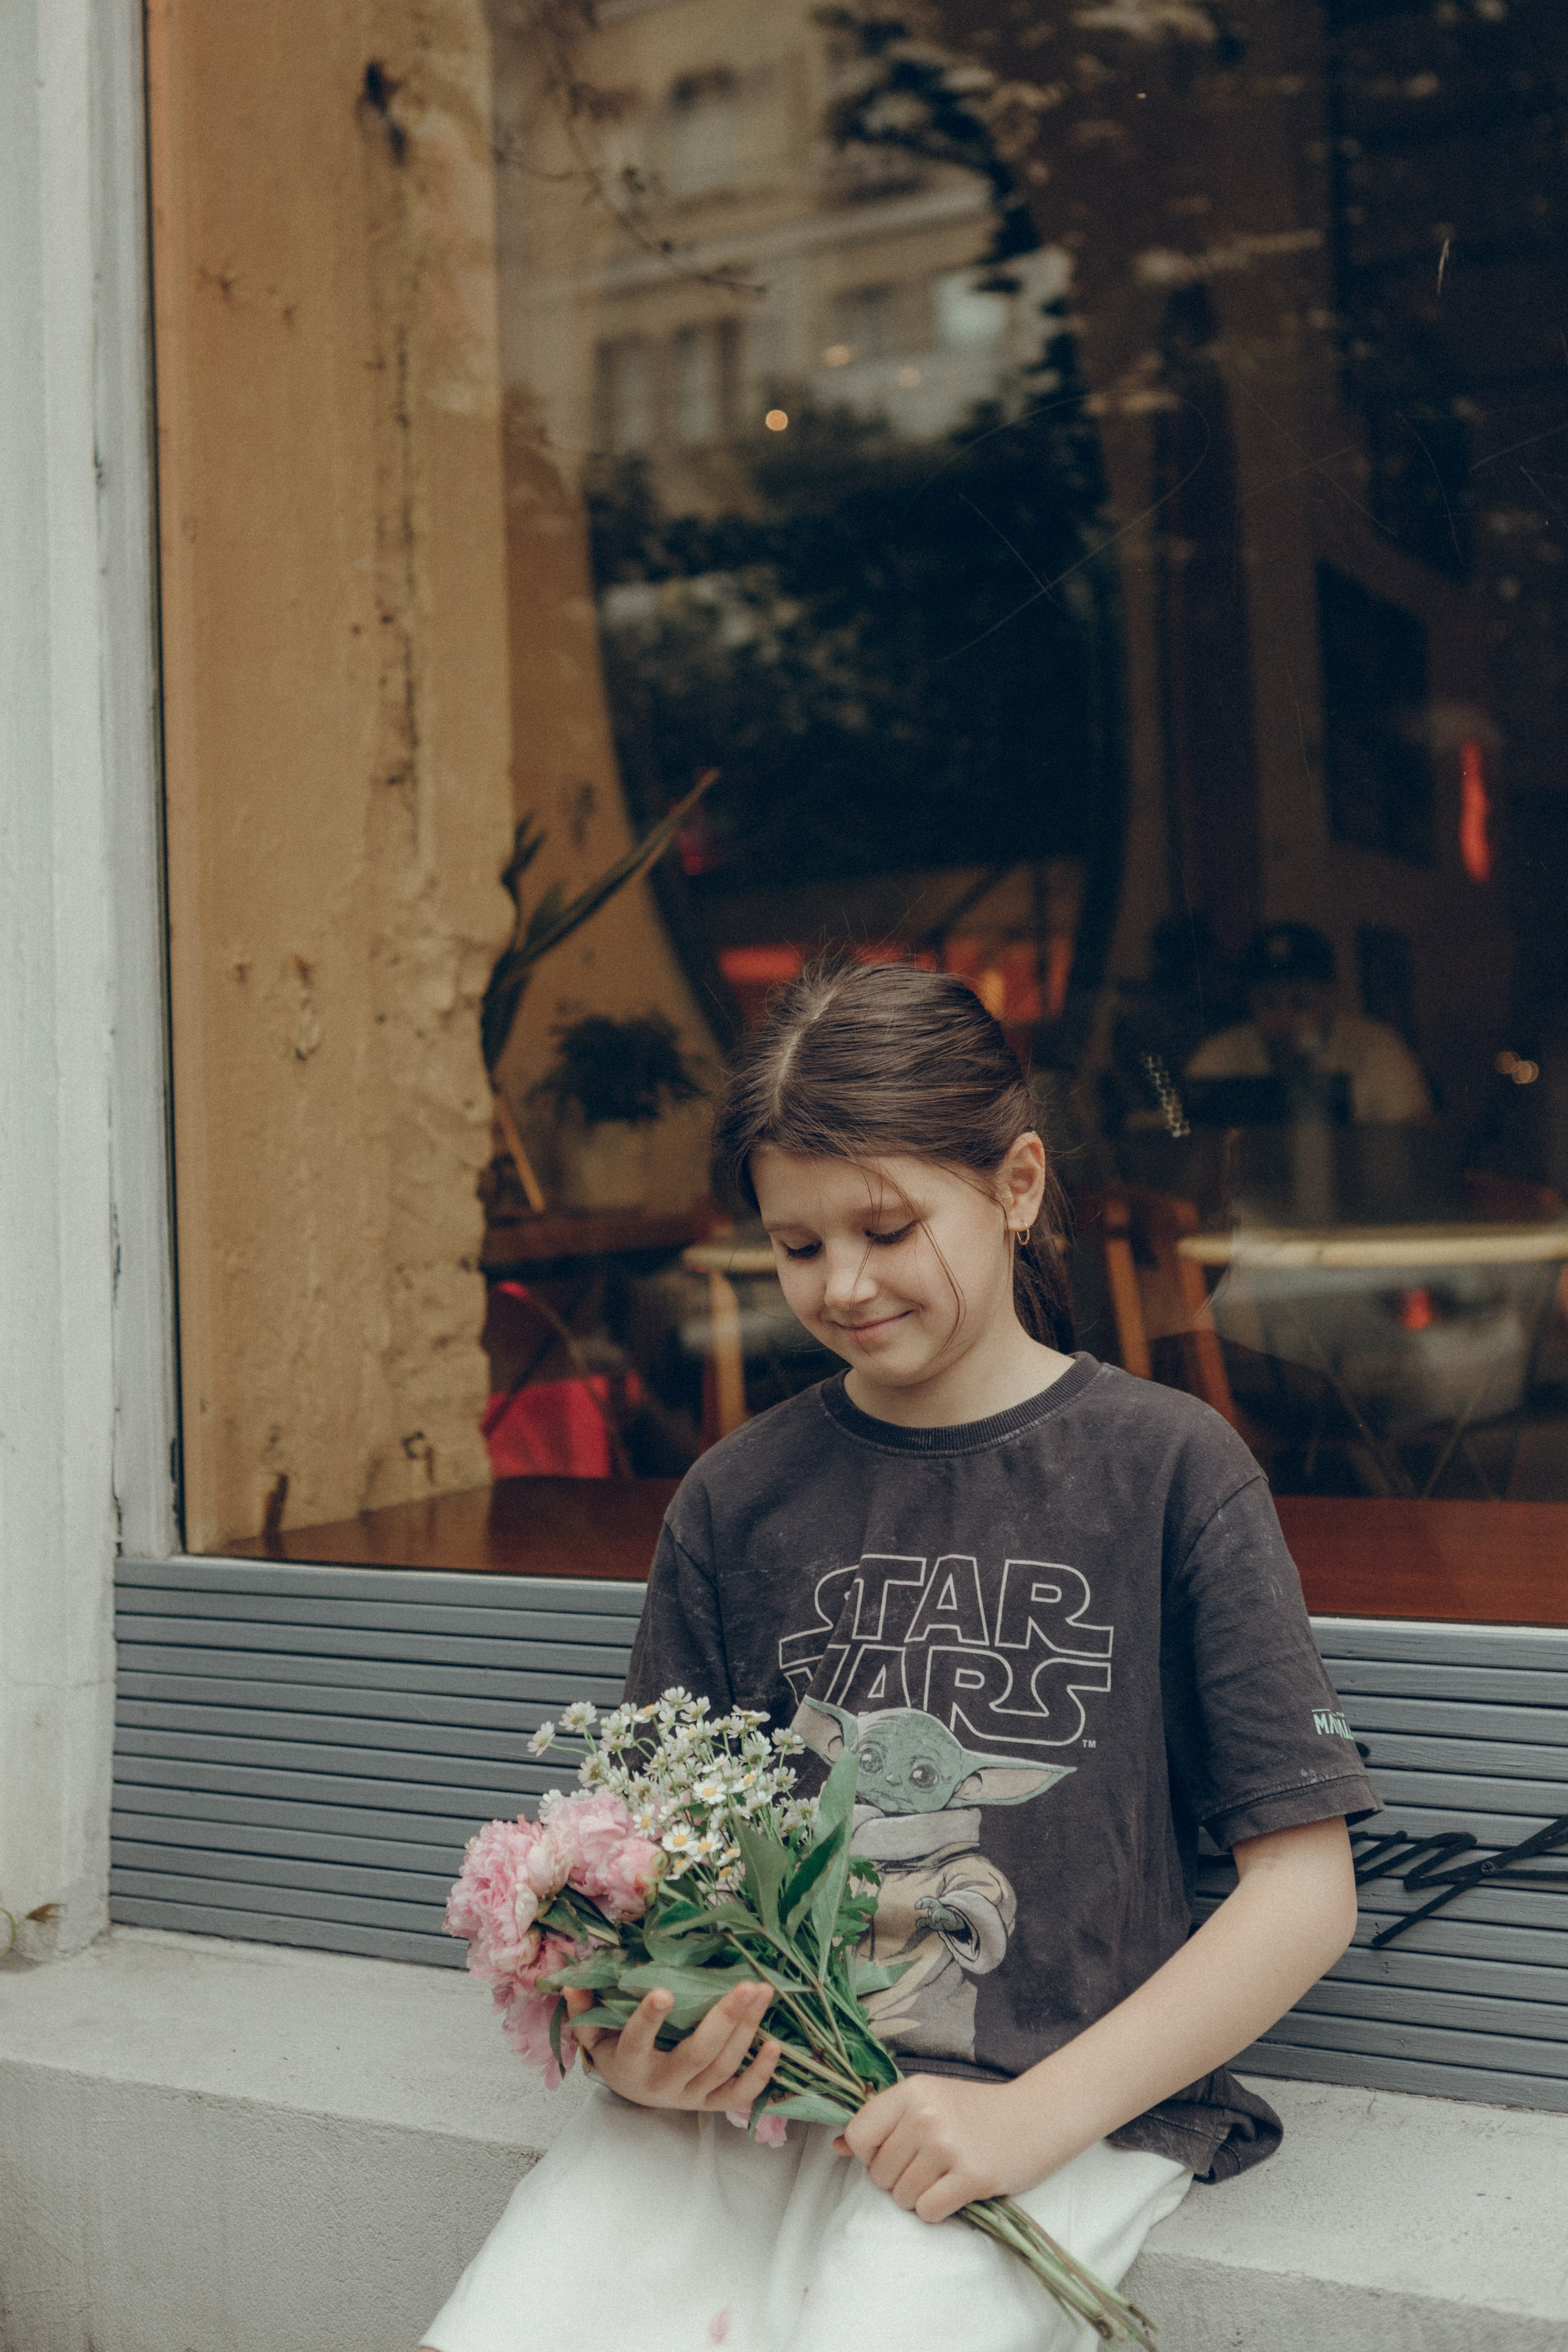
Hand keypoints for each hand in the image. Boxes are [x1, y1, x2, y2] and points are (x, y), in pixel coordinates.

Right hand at [562, 1980, 782, 2116]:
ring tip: (763, 1993)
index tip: (663, 1991)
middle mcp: (662, 2085)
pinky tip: (776, 2045)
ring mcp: (689, 2097)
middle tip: (746, 1984)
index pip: (637, 2043)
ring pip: (723, 2066)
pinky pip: (739, 2096)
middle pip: (697, 2054)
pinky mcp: (710, 2104)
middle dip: (724, 2018)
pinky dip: (760, 2075)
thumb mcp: (594, 2031)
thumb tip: (570, 1977)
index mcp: (629, 2065)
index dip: (649, 2020)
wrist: (632, 2090)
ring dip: (747, 2031)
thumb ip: (584, 2006)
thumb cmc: (615, 2048)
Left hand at [836, 2074, 1061, 2224]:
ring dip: (919, 2197)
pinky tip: (955, 2191)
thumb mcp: (928, 2101)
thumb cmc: (976, 2111)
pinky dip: (937, 2210)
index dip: (869, 2154)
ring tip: (944, 2176)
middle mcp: (926, 2115)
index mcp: (912, 2090)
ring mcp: (949, 2146)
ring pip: (902, 2197)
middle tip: (928, 2166)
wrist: (1037, 2116)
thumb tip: (835, 2147)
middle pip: (879, 2173)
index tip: (893, 2152)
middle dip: (897, 2179)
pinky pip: (928, 2212)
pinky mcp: (972, 2177)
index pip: (858, 2135)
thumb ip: (882, 2121)